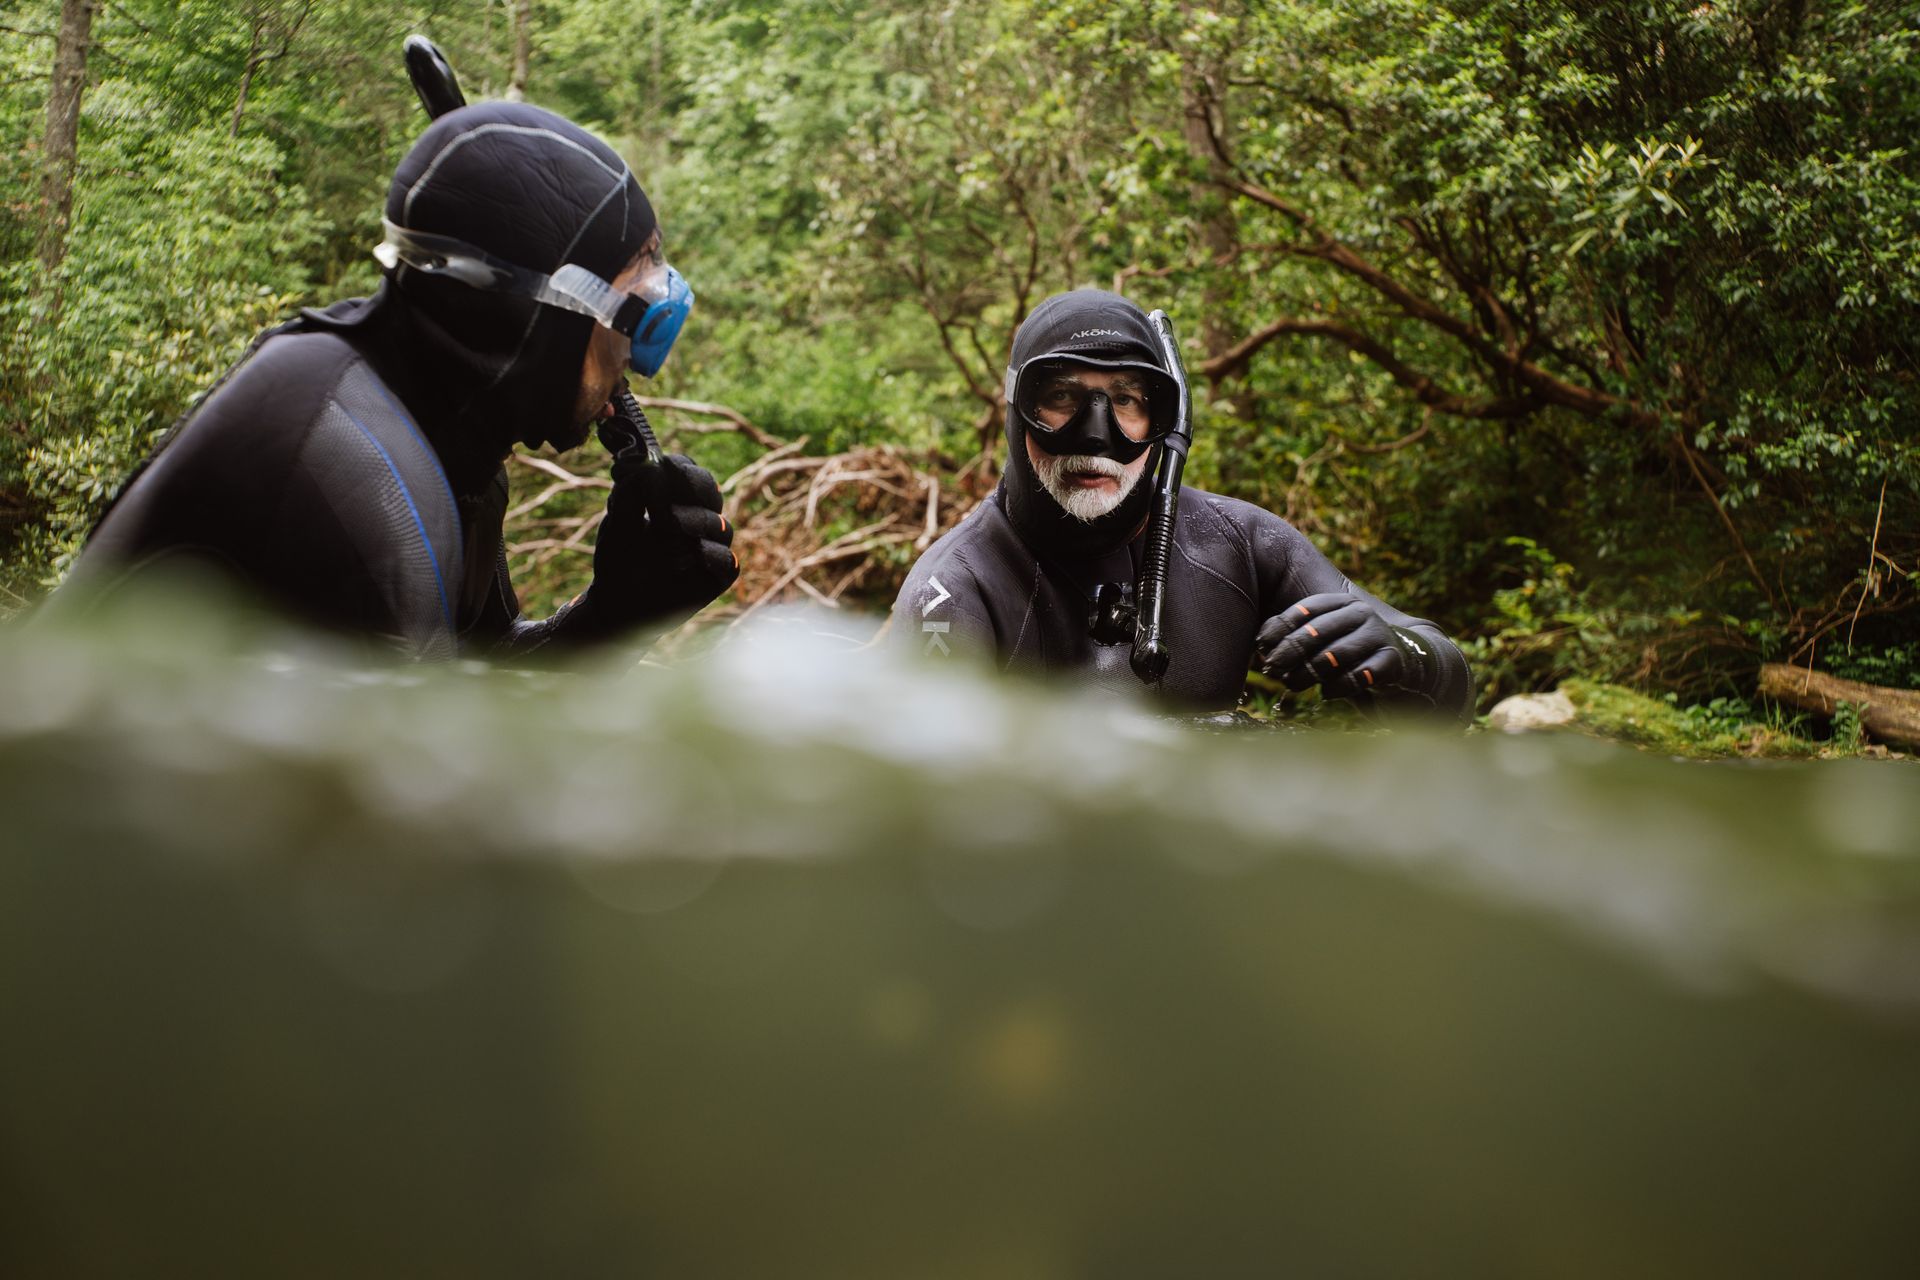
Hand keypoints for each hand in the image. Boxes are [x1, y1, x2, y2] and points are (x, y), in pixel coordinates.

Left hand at [589, 432, 737, 627]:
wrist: (617, 602)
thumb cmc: (619, 558)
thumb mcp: (619, 519)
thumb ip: (632, 489)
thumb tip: (652, 466)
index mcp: (676, 500)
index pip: (688, 471)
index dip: (679, 468)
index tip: (660, 468)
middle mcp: (699, 519)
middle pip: (711, 491)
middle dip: (693, 488)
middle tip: (669, 492)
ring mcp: (711, 547)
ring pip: (720, 525)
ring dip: (692, 524)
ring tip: (664, 534)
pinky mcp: (718, 576)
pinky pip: (727, 560)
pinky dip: (708, 556)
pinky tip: (683, 559)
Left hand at [1255, 592, 1429, 701]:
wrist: (1408, 668)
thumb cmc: (1353, 655)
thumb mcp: (1326, 641)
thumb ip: (1296, 637)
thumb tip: (1260, 644)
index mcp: (1343, 603)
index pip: (1305, 610)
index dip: (1279, 628)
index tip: (1260, 646)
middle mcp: (1362, 613)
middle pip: (1316, 632)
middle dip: (1289, 652)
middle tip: (1272, 668)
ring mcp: (1379, 635)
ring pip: (1332, 655)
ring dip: (1307, 673)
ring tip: (1293, 684)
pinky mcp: (1392, 662)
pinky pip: (1357, 677)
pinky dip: (1337, 688)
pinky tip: (1327, 693)